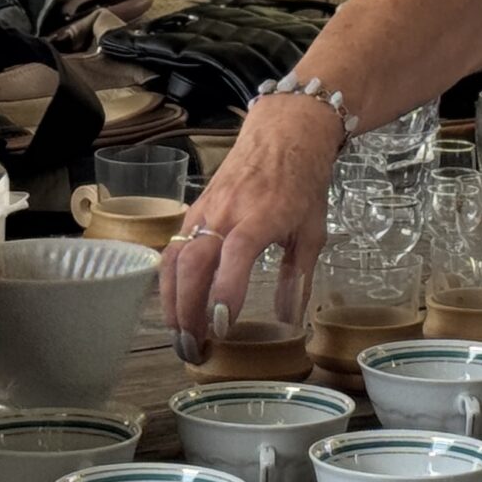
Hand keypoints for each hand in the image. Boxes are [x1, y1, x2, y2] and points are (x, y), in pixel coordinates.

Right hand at [159, 98, 343, 362]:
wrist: (283, 134)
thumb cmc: (302, 182)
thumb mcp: (313, 230)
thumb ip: (298, 276)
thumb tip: (291, 321)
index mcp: (262, 215)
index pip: (235, 254)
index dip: (226, 290)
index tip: (222, 326)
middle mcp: (227, 212)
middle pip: (193, 262)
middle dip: (187, 309)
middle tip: (193, 348)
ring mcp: (205, 210)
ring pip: (174, 257)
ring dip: (171, 301)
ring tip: (179, 337)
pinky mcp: (193, 210)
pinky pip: (172, 248)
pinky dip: (168, 282)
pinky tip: (173, 307)